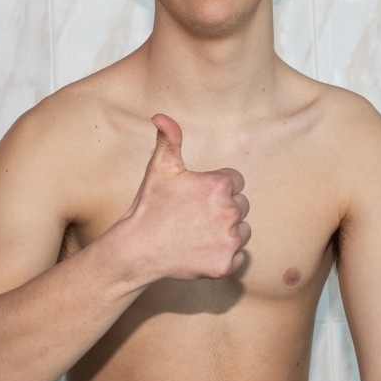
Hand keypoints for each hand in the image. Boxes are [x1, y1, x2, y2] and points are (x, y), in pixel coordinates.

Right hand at [114, 114, 250, 283]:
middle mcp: (230, 211)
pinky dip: (225, 256)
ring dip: (227, 232)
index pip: (236, 182)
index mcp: (220, 184)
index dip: (216, 188)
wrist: (137, 250)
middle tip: (195, 216)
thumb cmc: (150, 206)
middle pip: (242, 206)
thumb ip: (169, 139)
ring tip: (199, 233)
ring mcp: (229, 240)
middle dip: (223, 209)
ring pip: (243, 232)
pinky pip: (239, 257)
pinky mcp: (226, 264)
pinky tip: (202, 250)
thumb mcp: (159, 168)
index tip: (197, 196)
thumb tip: (160, 115)